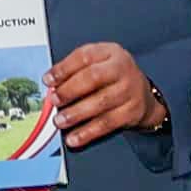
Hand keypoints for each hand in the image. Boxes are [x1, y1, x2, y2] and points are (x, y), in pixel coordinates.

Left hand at [49, 42, 165, 146]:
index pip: (84, 57)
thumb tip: (52, 85)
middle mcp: (122, 69)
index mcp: (110, 52)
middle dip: (69, 90)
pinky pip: (107, 123)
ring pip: (100, 102)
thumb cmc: (113, 77)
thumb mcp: (98, 62)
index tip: (48, 80)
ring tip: (60, 121)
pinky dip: (88, 132)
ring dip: (76, 114)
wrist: (142, 94)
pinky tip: (74, 137)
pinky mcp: (132, 112)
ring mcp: (130, 90)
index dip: (63, 69)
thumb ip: (76, 69)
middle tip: (54, 101)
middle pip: (93, 78)